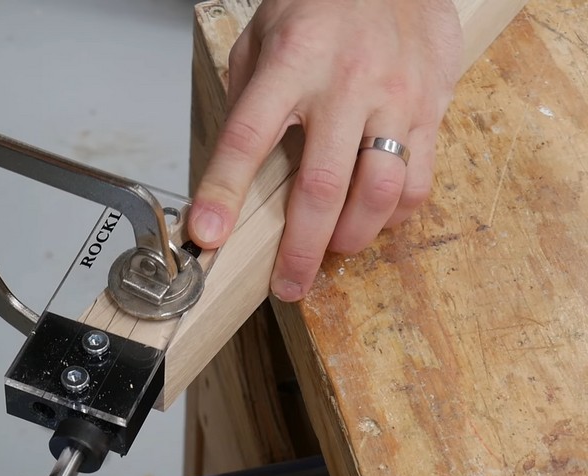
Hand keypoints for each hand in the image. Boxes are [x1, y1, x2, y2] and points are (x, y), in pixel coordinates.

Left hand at [187, 0, 462, 300]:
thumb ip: (246, 104)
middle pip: (320, 185)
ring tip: (329, 253)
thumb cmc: (320, 7)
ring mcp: (395, 97)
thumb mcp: (261, 41)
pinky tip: (370, 219)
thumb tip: (228, 178)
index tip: (206, 235)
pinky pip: (417, 181)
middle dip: (299, 248)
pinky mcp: (432, 108)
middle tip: (286, 285)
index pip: (247, 136)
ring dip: (350, 239)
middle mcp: (346, 82)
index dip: (223, 192)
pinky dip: (392, 215)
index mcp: (291, 61)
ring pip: (378, 193)